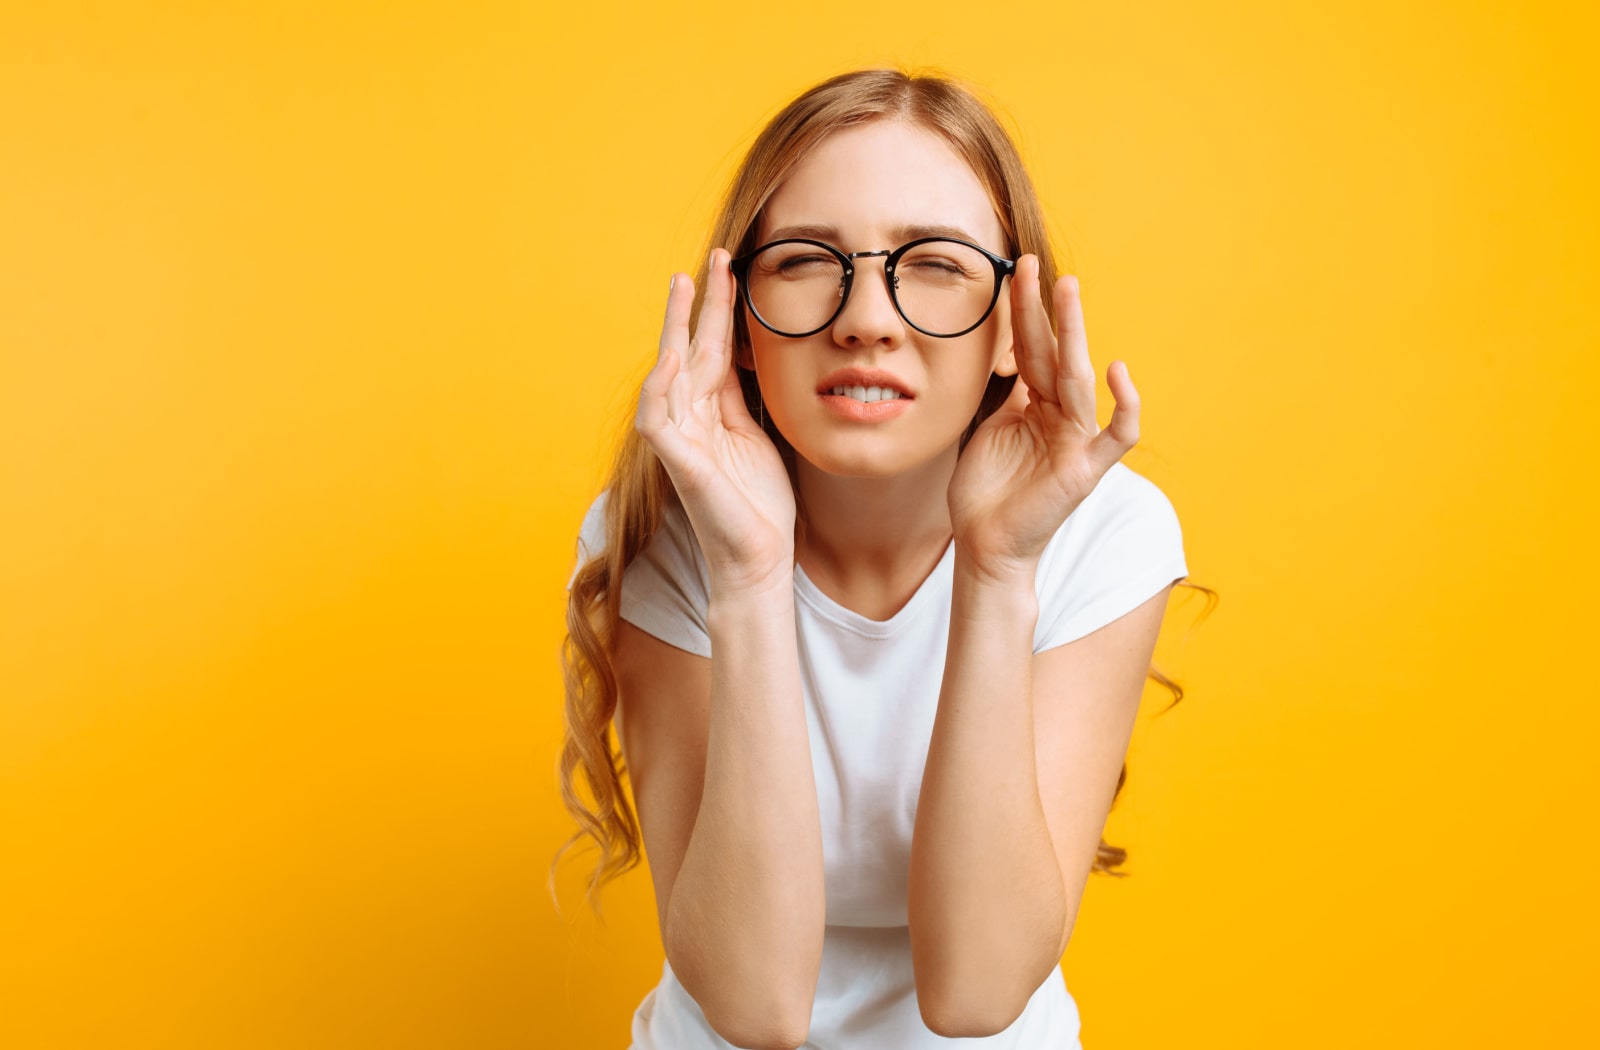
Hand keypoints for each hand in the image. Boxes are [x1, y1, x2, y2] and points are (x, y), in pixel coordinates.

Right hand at [635, 249, 796, 590]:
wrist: (758, 559)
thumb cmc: (759, 505)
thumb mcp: (760, 437)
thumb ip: (747, 400)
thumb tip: (751, 357)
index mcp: (714, 413)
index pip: (714, 351)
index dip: (720, 311)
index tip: (732, 270)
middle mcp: (691, 420)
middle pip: (689, 350)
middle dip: (696, 305)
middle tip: (708, 261)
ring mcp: (681, 440)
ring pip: (668, 373)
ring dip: (674, 329)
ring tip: (684, 287)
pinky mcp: (678, 464)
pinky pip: (658, 419)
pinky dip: (661, 388)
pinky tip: (673, 357)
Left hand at [947, 256, 1139, 579]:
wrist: (984, 544)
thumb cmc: (985, 491)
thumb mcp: (989, 429)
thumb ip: (1008, 395)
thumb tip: (1015, 355)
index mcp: (1036, 404)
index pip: (1032, 348)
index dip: (1024, 312)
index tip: (1014, 271)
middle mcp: (1060, 415)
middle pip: (1054, 353)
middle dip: (1046, 308)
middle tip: (1034, 265)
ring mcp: (1076, 440)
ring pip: (1079, 378)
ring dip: (1073, 332)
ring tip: (1067, 291)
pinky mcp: (1085, 468)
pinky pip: (1118, 436)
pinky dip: (1126, 406)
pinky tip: (1119, 371)